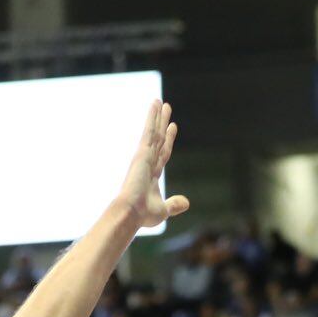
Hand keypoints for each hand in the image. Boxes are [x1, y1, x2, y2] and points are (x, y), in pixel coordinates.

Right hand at [117, 99, 189, 229]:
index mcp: (151, 174)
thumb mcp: (164, 210)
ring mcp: (144, 156)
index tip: (172, 127)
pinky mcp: (142, 152)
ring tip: (161, 101)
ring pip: (154, 131)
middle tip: (166, 107)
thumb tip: (186, 203)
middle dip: (162, 123)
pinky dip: (152, 117)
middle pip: (158, 138)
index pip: (163, 153)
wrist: (131, 212)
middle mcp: (147, 162)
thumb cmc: (143, 215)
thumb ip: (174, 204)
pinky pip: (149, 131)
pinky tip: (155, 105)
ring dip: (157, 116)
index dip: (168, 141)